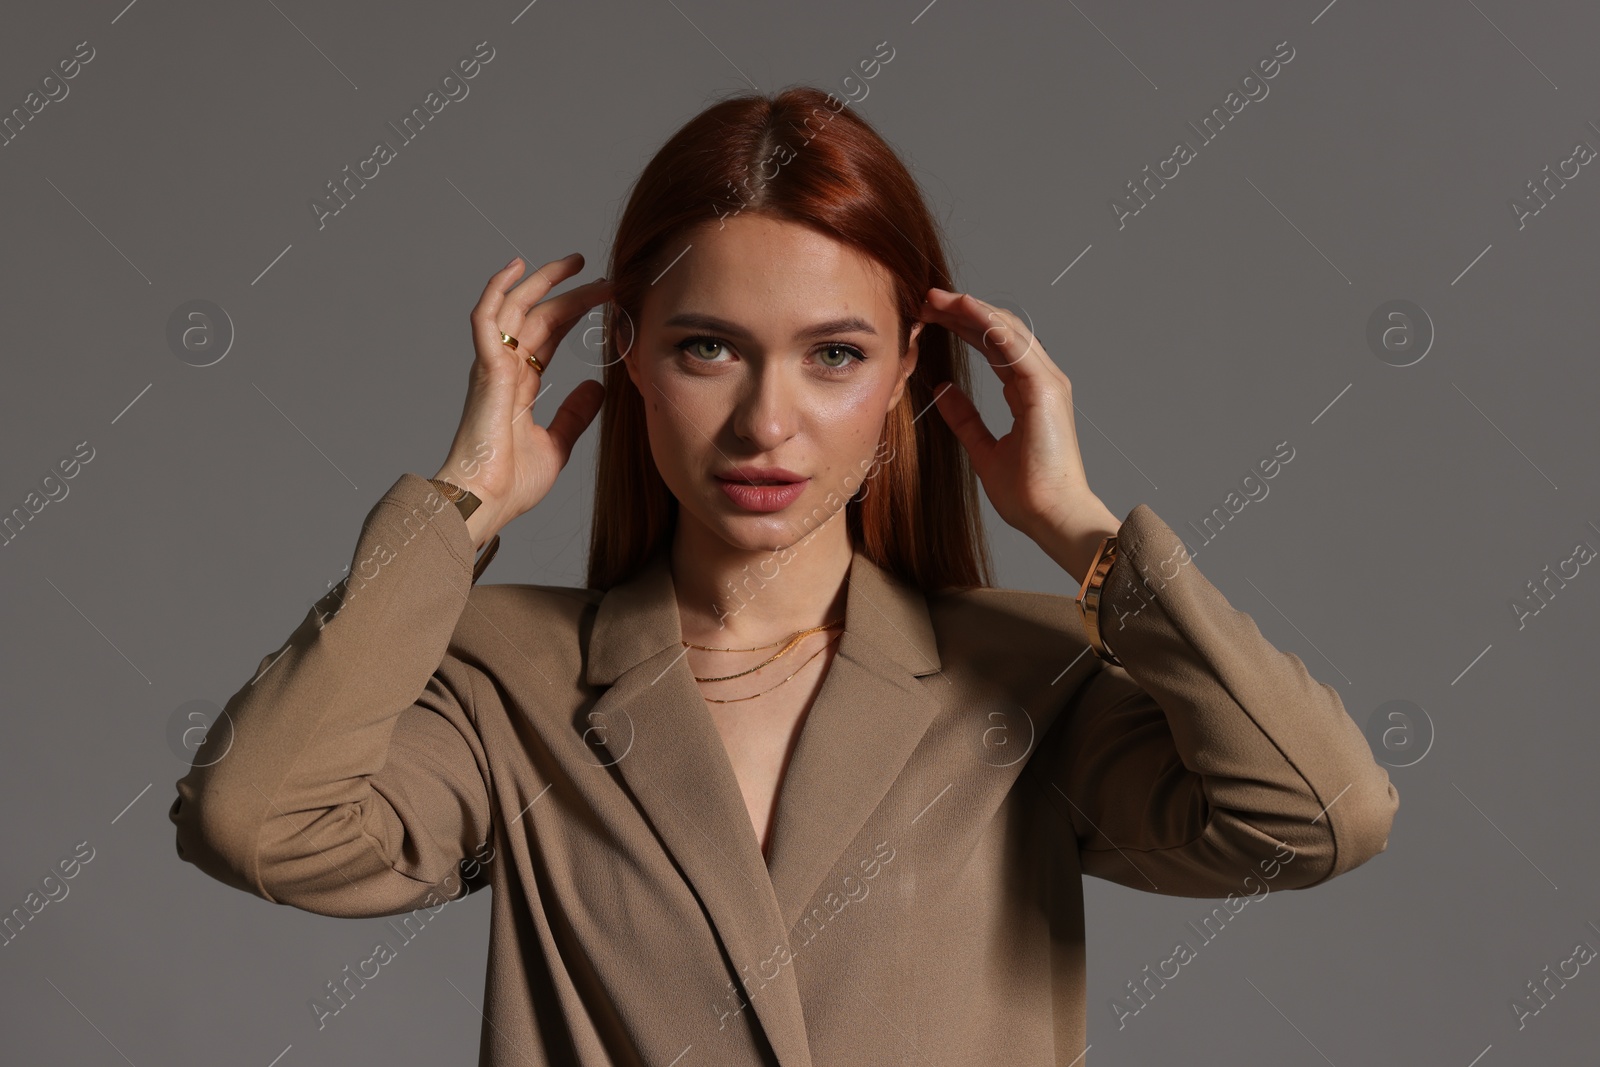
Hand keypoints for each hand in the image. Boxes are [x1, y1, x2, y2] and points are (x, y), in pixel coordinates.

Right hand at [434, 253, 611, 547]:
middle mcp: (504, 369)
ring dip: (543, 281)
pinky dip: (497, 289)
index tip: (605, 296)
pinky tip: (516, 267)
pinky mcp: (485, 371)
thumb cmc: (511, 483)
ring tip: (575, 263)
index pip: (549, 334)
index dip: (574, 311)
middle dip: (569, 291)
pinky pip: (486, 319)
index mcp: (519, 384)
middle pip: (538, 315)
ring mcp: (492, 367)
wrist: (486, 502)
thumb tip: (597, 388)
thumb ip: (575, 414)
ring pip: (516, 308)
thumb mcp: (558, 444)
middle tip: (601, 274)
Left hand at [921, 288, 1120, 581]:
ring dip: (971, 310)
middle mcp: (1041, 381)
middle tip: (927, 299)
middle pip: (999, 332)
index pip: (993, 347)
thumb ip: (965, 418)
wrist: (1051, 517)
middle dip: (963, 312)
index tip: (930, 317)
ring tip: (937, 298)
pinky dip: (989, 324)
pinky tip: (964, 309)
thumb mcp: (984, 449)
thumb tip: (942, 390)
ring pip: (1007, 330)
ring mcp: (1048, 382)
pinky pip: (1014, 346)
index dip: (963, 328)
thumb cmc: (1028, 494)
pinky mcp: (1046, 389)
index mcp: (1028, 393)